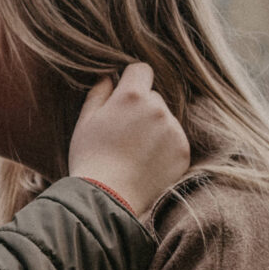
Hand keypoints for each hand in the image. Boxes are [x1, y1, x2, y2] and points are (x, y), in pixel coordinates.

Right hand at [68, 64, 189, 216]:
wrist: (107, 199)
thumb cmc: (90, 159)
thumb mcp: (85, 121)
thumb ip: (99, 93)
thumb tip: (109, 76)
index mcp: (132, 96)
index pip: (141, 70)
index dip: (132, 80)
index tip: (124, 95)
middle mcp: (158, 108)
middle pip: (153, 98)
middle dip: (141, 109)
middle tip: (123, 135)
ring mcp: (173, 130)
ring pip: (165, 120)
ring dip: (154, 130)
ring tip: (134, 154)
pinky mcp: (183, 151)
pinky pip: (175, 141)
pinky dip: (164, 150)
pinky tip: (145, 164)